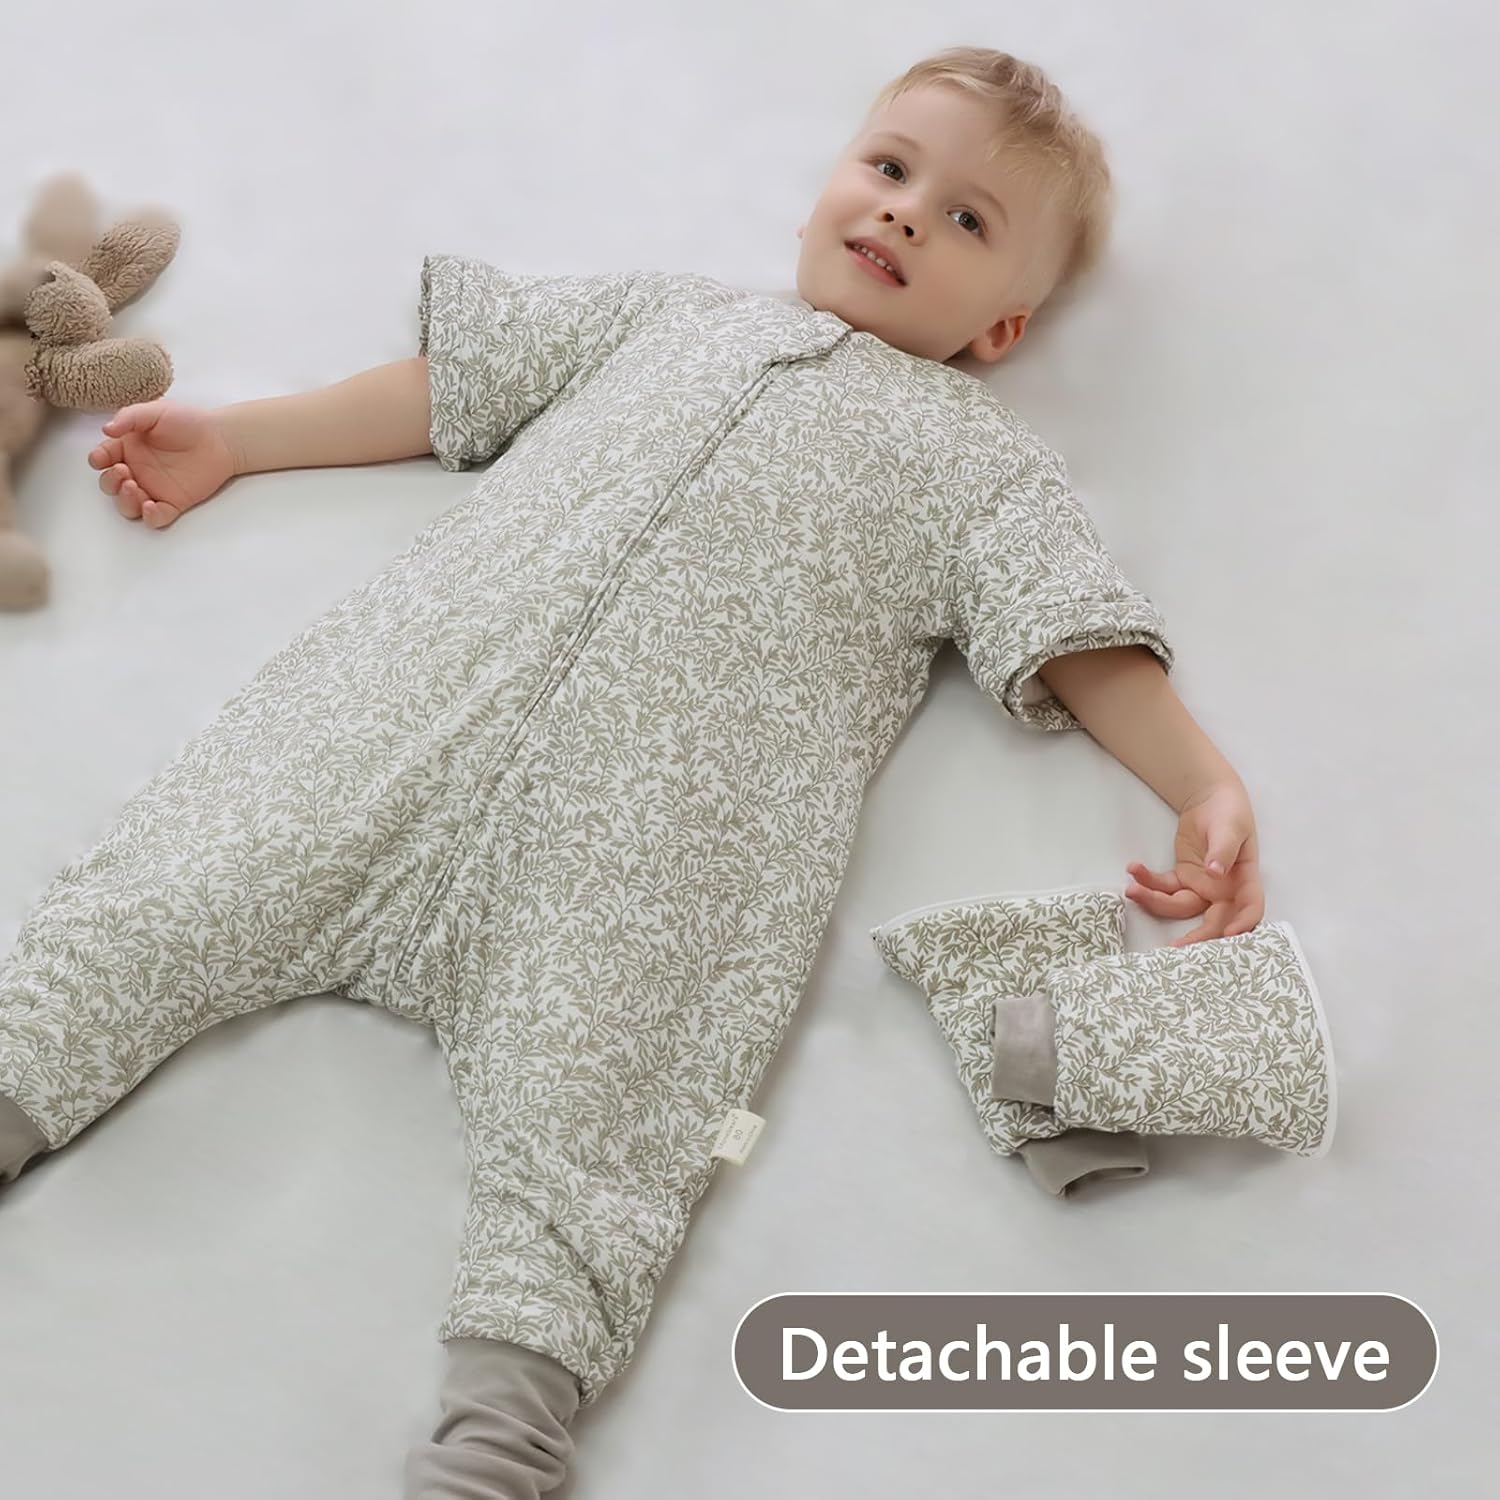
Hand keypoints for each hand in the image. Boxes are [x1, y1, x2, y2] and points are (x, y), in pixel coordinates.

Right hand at [87, 400, 237, 528]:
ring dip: (125, 500)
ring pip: (129, 505)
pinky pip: (156, 518)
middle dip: (110, 482)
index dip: (98, 460)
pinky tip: (151, 507)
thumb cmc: (189, 421)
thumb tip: (106, 429)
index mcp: (128, 448)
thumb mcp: (156, 412)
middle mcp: (137, 470)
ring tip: (133, 487)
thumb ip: (130, 417)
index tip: (102, 459)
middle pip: (111, 485)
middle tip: (123, 472)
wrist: (222, 438)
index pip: (103, 458)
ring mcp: (154, 489)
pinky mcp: (173, 503)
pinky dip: (150, 517)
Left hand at [1125, 779, 1264, 945]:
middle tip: (1174, 947)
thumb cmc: (1229, 812)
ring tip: (1132, 890)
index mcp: (1245, 879)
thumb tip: (1217, 873)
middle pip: (1213, 921)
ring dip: (1155, 902)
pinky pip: (1164, 888)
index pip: (1250, 908)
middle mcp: (1224, 890)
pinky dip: (1147, 882)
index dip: (1242, 924)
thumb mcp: (1230, 827)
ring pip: (1180, 907)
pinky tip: (1134, 870)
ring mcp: (1201, 887)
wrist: (1210, 798)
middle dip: (1195, 937)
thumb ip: (1223, 850)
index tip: (1228, 934)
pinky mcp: (1182, 878)